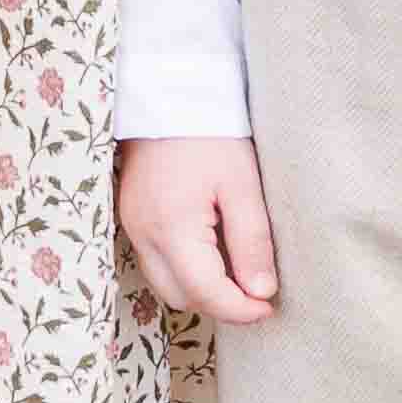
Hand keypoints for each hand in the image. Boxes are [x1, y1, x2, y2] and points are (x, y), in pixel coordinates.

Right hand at [118, 133, 281, 324]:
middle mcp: (143, 234)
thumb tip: (261, 293)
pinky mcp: (132, 217)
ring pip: (165, 284)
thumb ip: (252, 241)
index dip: (240, 310)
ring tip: (237, 270)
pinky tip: (212, 250)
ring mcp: (132, 226)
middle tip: (256, 291)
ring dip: (200, 289)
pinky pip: (157, 262)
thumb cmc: (211, 133)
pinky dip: (185, 270)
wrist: (171, 92)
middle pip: (180, 297)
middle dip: (219, 304)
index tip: (269, 307)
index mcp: (172, 227)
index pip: (205, 293)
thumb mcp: (242, 185)